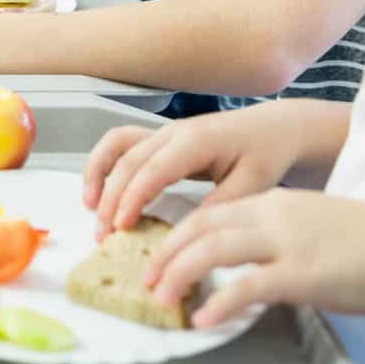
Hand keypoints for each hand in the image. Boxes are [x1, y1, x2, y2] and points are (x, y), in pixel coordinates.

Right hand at [82, 105, 301, 238]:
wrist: (274, 129)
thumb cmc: (265, 153)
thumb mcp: (252, 184)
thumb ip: (220, 205)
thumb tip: (189, 233)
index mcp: (195, 141)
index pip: (152, 171)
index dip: (132, 199)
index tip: (121, 227)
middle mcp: (173, 132)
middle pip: (128, 161)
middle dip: (110, 198)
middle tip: (103, 234)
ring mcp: (164, 133)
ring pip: (118, 147)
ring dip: (99, 175)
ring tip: (89, 207)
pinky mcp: (161, 139)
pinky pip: (123, 144)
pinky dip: (105, 163)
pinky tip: (99, 190)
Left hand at [144, 189, 364, 325]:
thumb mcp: (315, 225)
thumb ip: (282, 236)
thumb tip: (256, 261)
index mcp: (274, 203)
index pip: (211, 213)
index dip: (178, 233)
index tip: (158, 254)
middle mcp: (272, 216)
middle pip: (200, 227)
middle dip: (166, 252)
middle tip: (146, 278)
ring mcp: (284, 243)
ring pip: (212, 250)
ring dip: (179, 274)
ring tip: (162, 298)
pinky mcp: (299, 273)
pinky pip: (246, 287)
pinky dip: (218, 302)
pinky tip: (203, 319)